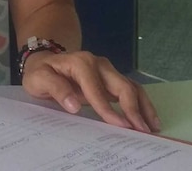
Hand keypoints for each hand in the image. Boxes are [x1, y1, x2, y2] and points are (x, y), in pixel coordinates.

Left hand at [21, 50, 160, 131]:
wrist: (45, 60)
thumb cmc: (42, 72)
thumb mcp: (39, 79)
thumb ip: (56, 89)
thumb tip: (74, 106)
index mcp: (82, 63)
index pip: (97, 89)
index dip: (108, 109)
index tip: (120, 127)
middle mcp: (99, 64)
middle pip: (121, 85)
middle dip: (133, 108)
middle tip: (142, 130)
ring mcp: (107, 70)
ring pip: (131, 86)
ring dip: (143, 105)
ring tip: (152, 125)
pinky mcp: (111, 78)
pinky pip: (131, 88)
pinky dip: (141, 102)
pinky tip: (148, 117)